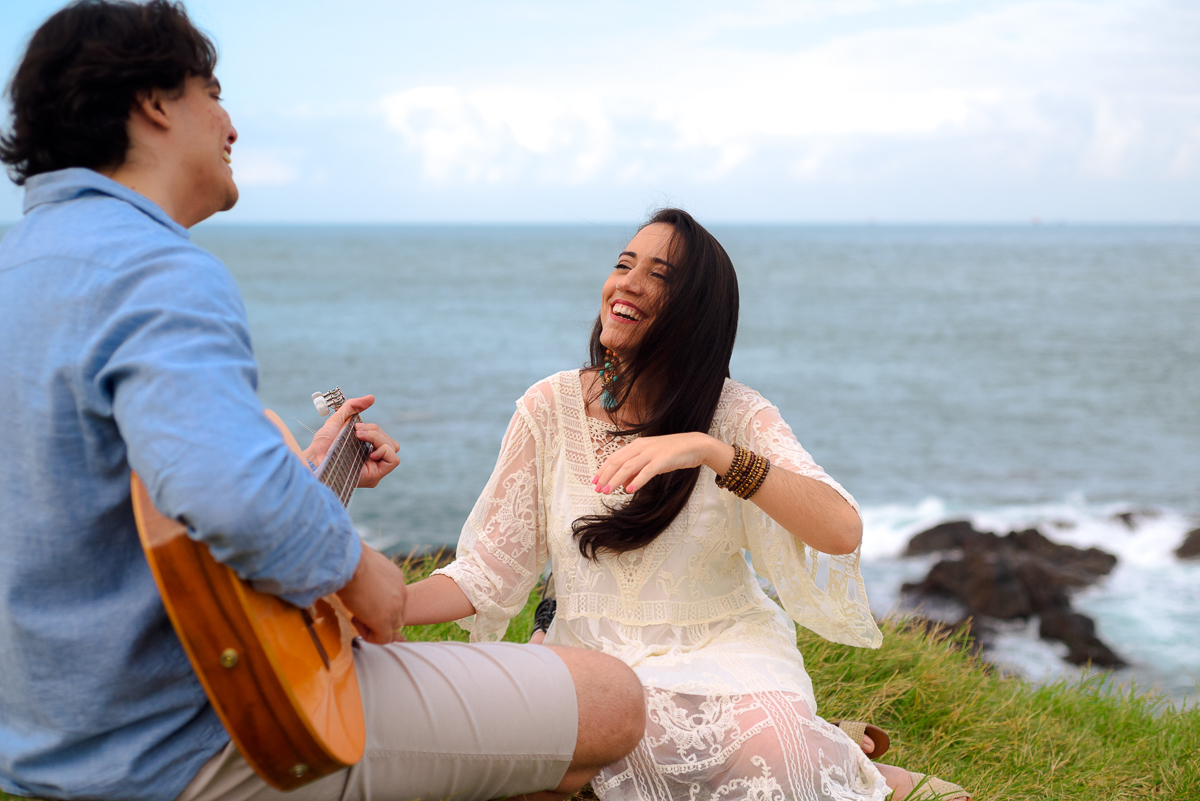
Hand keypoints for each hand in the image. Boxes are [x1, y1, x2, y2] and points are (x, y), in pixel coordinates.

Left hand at [303, 394, 400, 487]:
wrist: (315, 459)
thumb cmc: (322, 445)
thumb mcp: (338, 420)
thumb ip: (353, 407)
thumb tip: (371, 398)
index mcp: (367, 452)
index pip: (385, 439)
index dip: (374, 430)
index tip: (357, 429)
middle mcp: (373, 463)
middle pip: (391, 441)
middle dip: (375, 431)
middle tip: (357, 433)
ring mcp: (375, 470)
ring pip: (393, 447)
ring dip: (378, 437)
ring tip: (359, 438)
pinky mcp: (375, 476)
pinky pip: (394, 460)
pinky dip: (384, 449)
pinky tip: (368, 452)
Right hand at [336, 544, 407, 644]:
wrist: (350, 562)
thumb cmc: (350, 559)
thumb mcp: (366, 565)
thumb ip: (369, 574)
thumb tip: (356, 574)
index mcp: (397, 579)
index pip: (396, 601)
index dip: (381, 607)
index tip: (363, 602)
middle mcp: (401, 593)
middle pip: (398, 617)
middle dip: (380, 620)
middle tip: (360, 613)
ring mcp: (395, 608)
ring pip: (393, 630)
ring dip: (375, 629)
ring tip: (356, 617)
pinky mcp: (384, 620)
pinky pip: (383, 639)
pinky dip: (369, 636)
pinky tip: (355, 621)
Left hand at [593, 432, 732, 494]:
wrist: (695, 445)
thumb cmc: (673, 453)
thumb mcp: (651, 461)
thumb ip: (636, 470)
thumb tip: (623, 483)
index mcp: (637, 445)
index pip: (614, 457)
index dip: (602, 470)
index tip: (594, 481)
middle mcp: (641, 447)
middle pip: (617, 462)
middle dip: (605, 476)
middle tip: (597, 489)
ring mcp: (652, 452)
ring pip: (628, 467)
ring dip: (616, 480)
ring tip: (608, 491)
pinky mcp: (663, 460)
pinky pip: (647, 471)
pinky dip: (637, 481)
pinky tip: (629, 490)